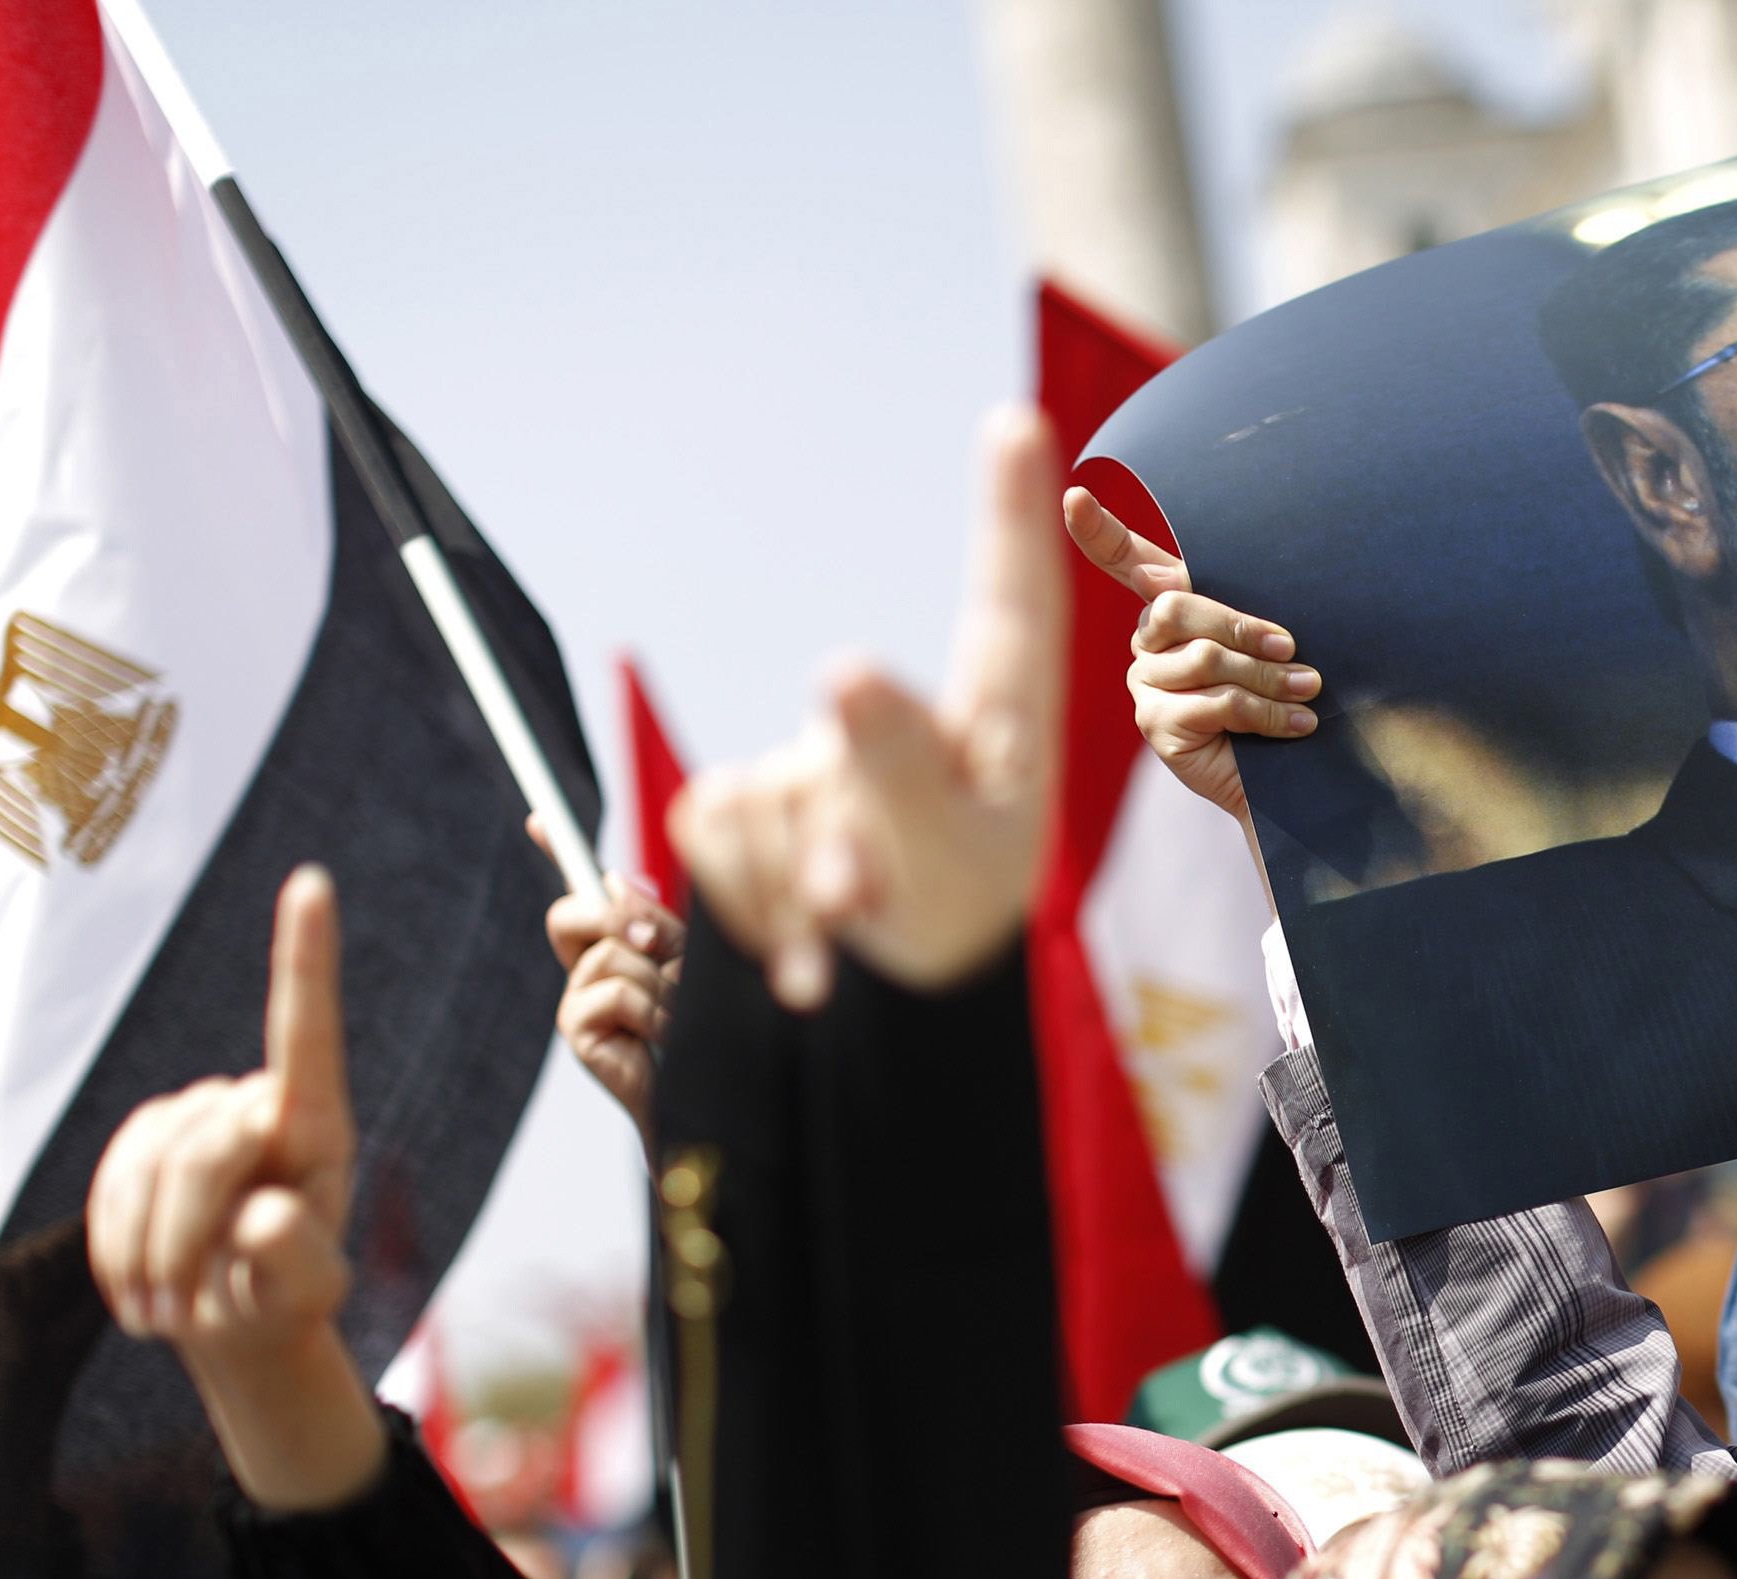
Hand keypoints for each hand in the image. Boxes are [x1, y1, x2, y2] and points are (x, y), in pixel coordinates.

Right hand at [84, 867, 383, 1509]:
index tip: (313, 881)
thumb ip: (294, 1258)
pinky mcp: (145, 1138)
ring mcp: (196, 1117)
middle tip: (187, 1316)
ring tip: (172, 1313)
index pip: (308, 1031)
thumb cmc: (282, 1301)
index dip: (305, 956)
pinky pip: (113, 1182)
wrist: (235, 1324)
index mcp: (318, 1127)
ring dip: (150, 1249)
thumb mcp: (304, 1296)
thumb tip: (262, 1216)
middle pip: (205, 1149)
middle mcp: (257, 1105)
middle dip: (190, 1234)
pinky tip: (141, 1289)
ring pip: (150, 1164)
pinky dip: (118, 1243)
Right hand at [539, 845, 683, 1130]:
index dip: (560, 852)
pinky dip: (653, 1013)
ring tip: (679, 1018)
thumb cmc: (710, 1029)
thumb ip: (655, 923)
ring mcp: (579, 1001)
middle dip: (615, 920)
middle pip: (573, 913)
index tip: (540, 819)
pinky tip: (665, 1039)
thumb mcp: (692, 963)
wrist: (716, 1095)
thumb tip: (611, 880)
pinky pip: (615, 993)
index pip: (583, 893)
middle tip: (655, 947)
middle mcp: (590, 967)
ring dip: (662, 984)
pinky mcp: (579, 1033)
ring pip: (613, 956)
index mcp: (618, 945)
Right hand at [673, 408, 1066, 1009]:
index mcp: (994, 728)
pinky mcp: (747, 791)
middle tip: (865, 893)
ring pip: (769, 794)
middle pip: (854, 718)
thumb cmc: (951, 918)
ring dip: (801, 878)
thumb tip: (843, 671)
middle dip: (860, 811)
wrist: (879, 997)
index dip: (1010, 515)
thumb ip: (901, 771)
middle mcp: (902, 719)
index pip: (1008, 608)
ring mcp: (817, 750)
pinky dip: (754, 896)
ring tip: (853, 913)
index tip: (1020, 423)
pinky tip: (803, 925)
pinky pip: (715, 827)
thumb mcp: (951, 862)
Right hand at [1061, 485, 1321, 829]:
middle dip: (1241, 625)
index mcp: (1170, 608)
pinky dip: (1265, 711)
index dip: (1098, 529)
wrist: (1296, 776)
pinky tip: (1297, 723)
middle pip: (1175, 606)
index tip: (1075, 497)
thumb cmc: (1287, 695)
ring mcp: (1146, 684)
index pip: (1123, 559)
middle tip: (1291, 649)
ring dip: (1268, 677)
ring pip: (1204, 658)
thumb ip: (1244, 611)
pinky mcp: (1157, 726)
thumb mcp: (1273, 642)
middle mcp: (1148, 642)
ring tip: (1308, 689)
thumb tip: (1178, 585)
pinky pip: (1214, 702)